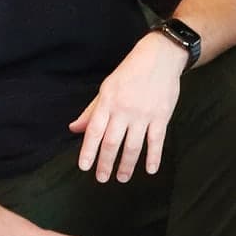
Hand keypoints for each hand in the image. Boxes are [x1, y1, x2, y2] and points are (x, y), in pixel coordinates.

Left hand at [69, 33, 184, 182]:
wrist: (160, 57)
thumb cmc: (130, 72)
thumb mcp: (107, 88)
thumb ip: (91, 111)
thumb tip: (74, 128)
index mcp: (107, 101)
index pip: (94, 131)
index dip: (88, 150)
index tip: (84, 167)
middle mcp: (124, 110)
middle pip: (112, 142)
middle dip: (106, 163)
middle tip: (102, 178)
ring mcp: (143, 114)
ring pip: (133, 146)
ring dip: (127, 165)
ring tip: (122, 178)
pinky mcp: (161, 116)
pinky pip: (156, 141)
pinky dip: (153, 157)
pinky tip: (149, 170)